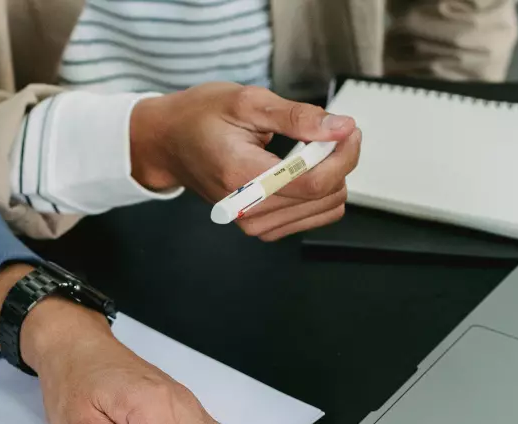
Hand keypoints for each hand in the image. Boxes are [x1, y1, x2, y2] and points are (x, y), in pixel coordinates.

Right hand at [130, 83, 361, 240]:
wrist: (169, 143)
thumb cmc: (199, 118)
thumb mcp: (248, 101)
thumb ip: (298, 117)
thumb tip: (340, 128)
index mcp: (242, 176)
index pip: (314, 182)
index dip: (343, 154)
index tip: (348, 130)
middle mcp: (247, 208)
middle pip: (324, 196)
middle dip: (339, 160)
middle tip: (328, 132)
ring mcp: (253, 223)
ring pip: (324, 209)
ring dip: (330, 176)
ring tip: (311, 150)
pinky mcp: (259, 227)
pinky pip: (311, 217)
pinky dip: (318, 192)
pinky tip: (302, 171)